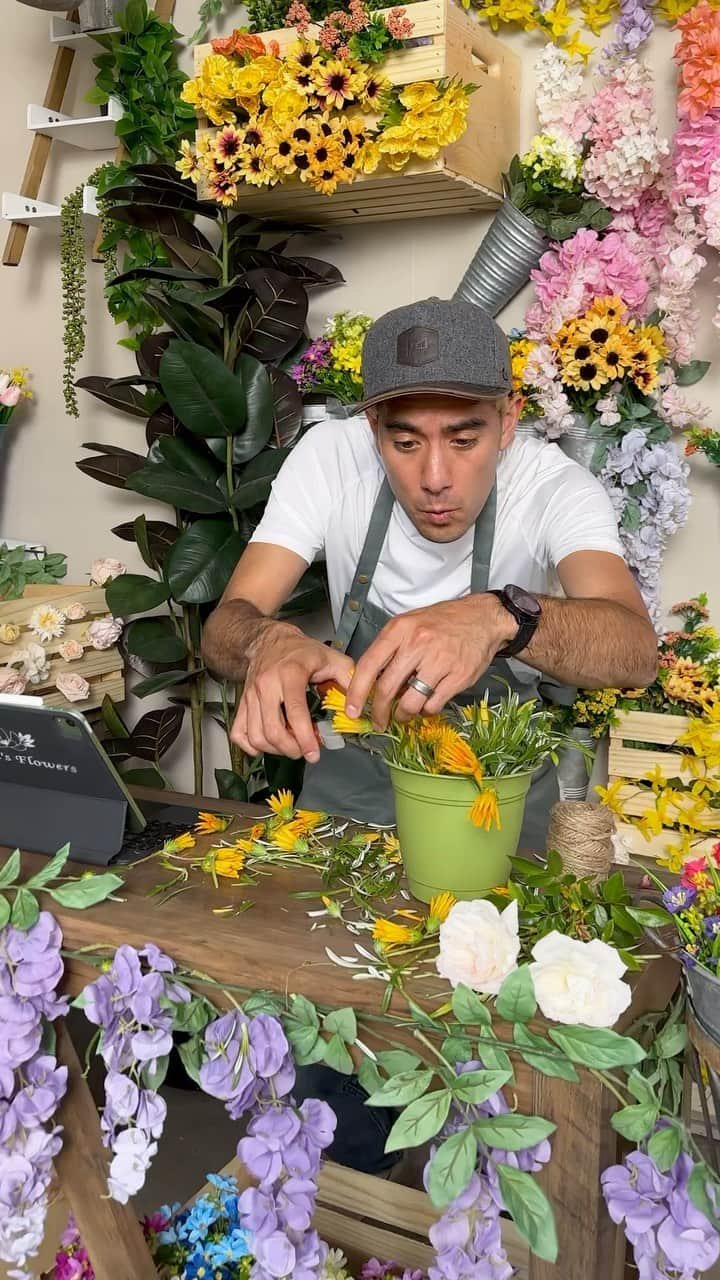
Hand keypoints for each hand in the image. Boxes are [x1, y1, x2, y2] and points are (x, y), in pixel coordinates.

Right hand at [231, 622, 353, 762]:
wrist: (270, 640)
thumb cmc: (301, 651)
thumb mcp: (332, 658)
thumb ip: (349, 681)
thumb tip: (356, 708)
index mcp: (290, 674)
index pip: (295, 712)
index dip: (305, 738)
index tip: (314, 753)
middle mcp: (266, 685)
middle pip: (272, 730)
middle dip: (291, 749)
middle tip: (306, 751)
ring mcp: (251, 695)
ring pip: (256, 736)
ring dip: (275, 750)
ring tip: (291, 746)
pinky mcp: (242, 703)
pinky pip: (238, 733)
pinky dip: (252, 746)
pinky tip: (268, 744)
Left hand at [345, 595, 515, 729]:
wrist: (483, 618)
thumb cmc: (443, 621)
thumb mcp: (409, 624)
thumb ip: (389, 649)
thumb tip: (369, 681)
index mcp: (400, 629)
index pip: (368, 665)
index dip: (356, 692)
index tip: (352, 709)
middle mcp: (417, 644)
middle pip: (387, 689)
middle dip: (379, 712)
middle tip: (378, 721)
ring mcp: (440, 661)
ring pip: (410, 702)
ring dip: (403, 714)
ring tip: (404, 713)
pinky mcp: (458, 676)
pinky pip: (433, 704)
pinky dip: (426, 709)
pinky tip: (427, 700)